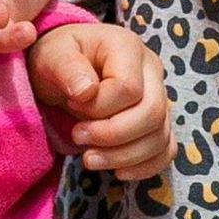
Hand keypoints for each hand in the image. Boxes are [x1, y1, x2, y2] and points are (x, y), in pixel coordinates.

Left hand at [32, 23, 171, 179]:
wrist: (64, 68)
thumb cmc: (58, 59)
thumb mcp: (52, 56)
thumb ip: (67, 69)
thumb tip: (86, 92)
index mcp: (128, 47)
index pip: (128, 89)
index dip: (98, 107)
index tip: (71, 104)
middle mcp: (152, 70)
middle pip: (151, 113)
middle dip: (112, 136)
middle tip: (77, 137)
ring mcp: (160, 97)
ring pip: (160, 137)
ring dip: (123, 157)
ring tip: (88, 159)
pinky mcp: (158, 122)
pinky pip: (166, 150)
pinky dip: (145, 167)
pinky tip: (117, 171)